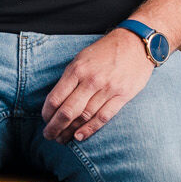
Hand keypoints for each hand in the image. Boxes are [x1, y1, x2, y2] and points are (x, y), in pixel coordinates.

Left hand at [41, 32, 155, 143]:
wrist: (135, 42)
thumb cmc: (105, 51)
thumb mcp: (81, 58)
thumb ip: (70, 78)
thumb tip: (56, 101)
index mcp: (77, 69)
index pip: (56, 98)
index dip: (47, 113)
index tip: (45, 120)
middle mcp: (91, 80)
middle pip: (68, 111)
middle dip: (55, 127)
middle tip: (49, 135)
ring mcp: (108, 89)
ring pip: (85, 116)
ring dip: (70, 131)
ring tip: (62, 139)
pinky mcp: (123, 95)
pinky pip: (103, 116)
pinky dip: (90, 128)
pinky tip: (80, 136)